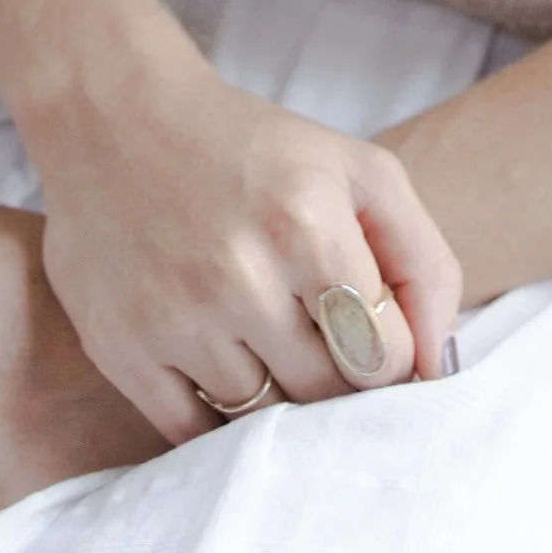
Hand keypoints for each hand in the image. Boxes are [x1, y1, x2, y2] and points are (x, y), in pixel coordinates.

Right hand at [19, 41, 461, 444]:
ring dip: (274, 390)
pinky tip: (216, 357)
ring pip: (263, 418)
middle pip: (327, 394)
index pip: (385, 358)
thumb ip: (422, 260)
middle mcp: (241, 277)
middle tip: (318, 334)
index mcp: (308, 225)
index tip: (371, 335)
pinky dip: (214, 413)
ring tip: (261, 332)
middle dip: (336, 375)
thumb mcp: (358, 170)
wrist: (115, 120)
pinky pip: (193, 432)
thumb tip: (436, 363)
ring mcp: (176, 318)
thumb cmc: (255, 150)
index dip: (389, 355)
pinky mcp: (123, 349)